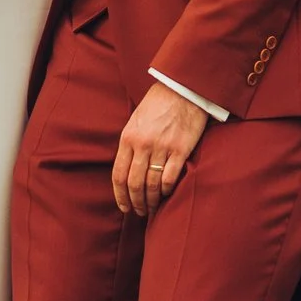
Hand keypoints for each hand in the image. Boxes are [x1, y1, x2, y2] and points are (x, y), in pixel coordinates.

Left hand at [112, 82, 210, 218]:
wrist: (182, 89)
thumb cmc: (157, 105)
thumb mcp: (135, 121)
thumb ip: (130, 144)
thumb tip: (126, 170)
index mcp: (128, 138)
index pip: (119, 175)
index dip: (120, 196)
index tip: (124, 207)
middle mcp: (142, 145)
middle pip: (134, 184)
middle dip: (136, 202)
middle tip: (140, 211)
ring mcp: (162, 147)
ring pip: (152, 184)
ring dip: (152, 200)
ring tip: (153, 207)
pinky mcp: (180, 149)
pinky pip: (170, 177)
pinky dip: (167, 190)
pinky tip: (167, 193)